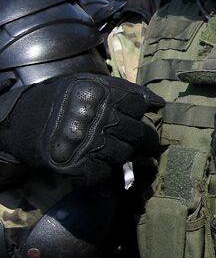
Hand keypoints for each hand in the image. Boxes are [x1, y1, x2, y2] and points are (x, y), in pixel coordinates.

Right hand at [0, 74, 161, 184]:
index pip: (140, 103)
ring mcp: (86, 141)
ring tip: (107, 149)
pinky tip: (92, 163)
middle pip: (139, 133)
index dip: (145, 109)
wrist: (17, 122)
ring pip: (125, 155)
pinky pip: (104, 174)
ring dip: (121, 156)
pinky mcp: (76, 164)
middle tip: (138, 142)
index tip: (152, 112)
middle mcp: (95, 116)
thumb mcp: (84, 84)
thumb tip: (156, 103)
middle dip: (142, 140)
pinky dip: (101, 173)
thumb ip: (118, 90)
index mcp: (99, 92)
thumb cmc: (57, 101)